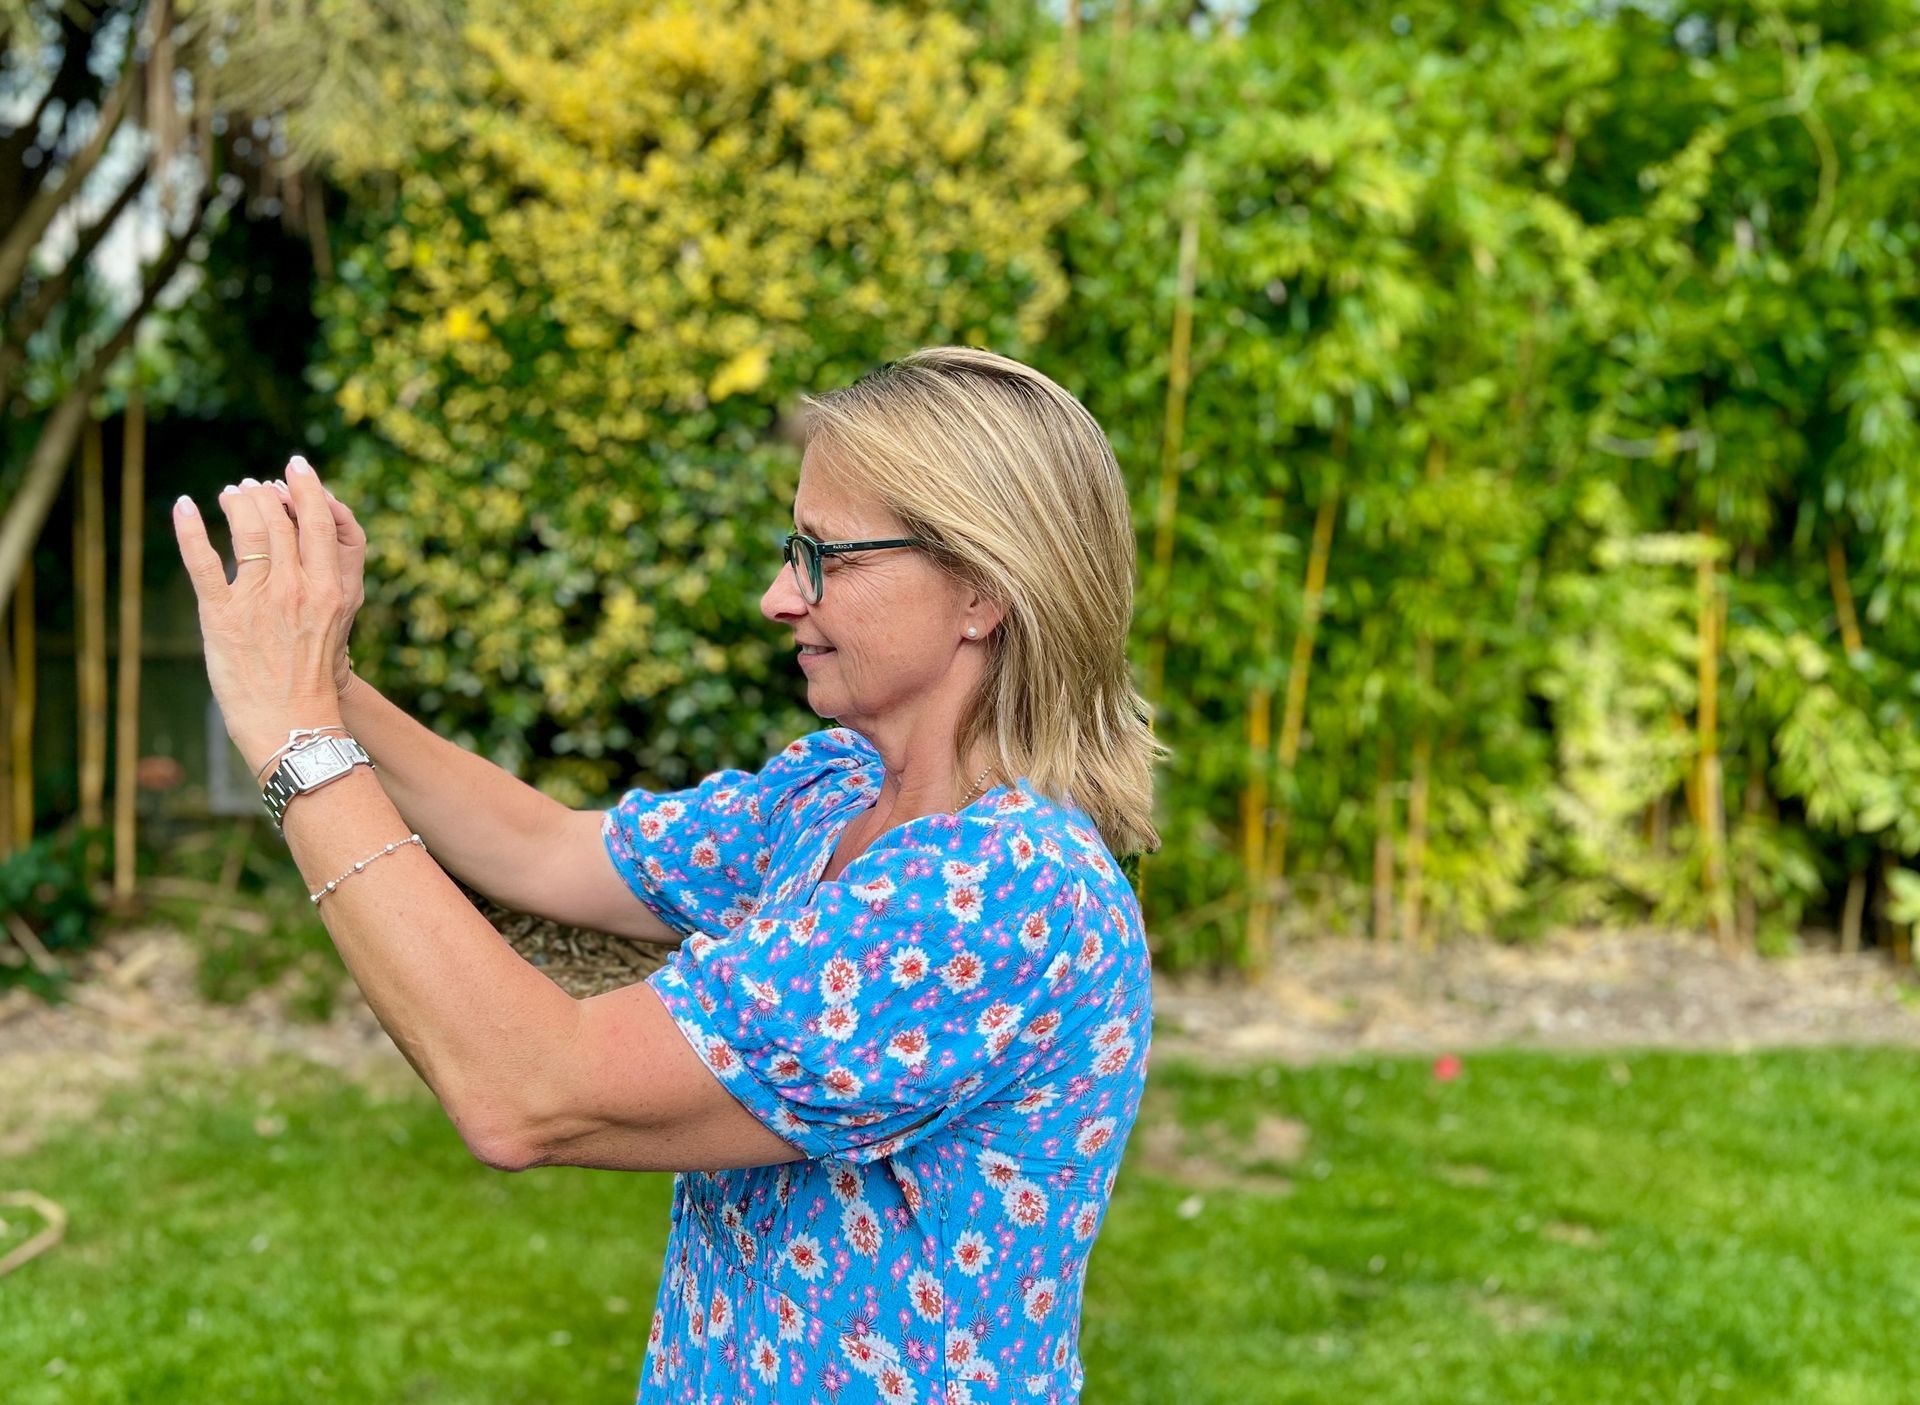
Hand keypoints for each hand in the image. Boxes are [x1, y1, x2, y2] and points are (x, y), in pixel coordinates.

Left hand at [173, 458, 348, 776]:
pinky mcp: (221, 616)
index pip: (318, 521)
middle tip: (255, 485)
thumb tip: (303, 547)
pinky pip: (202, 561)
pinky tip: (185, 506)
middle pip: (280, 519)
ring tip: (229, 494)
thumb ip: (320, 582)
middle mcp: (296, 588)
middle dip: (266, 493)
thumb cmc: (313, 676)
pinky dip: (191, 529)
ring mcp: (258, 600)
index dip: (306, 487)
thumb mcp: (334, 622)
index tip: (296, 467)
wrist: (291, 721)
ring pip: (246, 531)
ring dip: (236, 503)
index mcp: (329, 588)